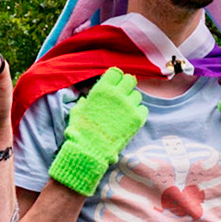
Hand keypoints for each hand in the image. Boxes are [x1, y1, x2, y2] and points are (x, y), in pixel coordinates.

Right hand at [49, 68, 147, 194]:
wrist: (91, 149)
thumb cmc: (81, 131)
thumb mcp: (77, 112)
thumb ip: (84, 103)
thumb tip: (85, 100)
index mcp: (102, 90)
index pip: (116, 73)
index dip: (115, 78)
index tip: (114, 84)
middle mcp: (117, 94)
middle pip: (130, 80)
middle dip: (126, 86)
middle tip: (122, 95)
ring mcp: (129, 106)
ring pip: (137, 95)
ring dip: (132, 100)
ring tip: (124, 110)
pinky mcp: (137, 118)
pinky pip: (143, 108)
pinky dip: (137, 112)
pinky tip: (129, 118)